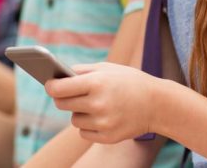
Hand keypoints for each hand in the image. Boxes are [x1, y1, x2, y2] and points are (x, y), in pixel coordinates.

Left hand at [45, 62, 161, 143]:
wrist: (158, 104)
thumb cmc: (129, 81)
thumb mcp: (107, 68)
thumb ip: (81, 70)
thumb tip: (57, 76)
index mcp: (96, 83)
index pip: (60, 88)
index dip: (51, 86)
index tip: (48, 84)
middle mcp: (98, 104)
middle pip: (62, 104)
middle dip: (62, 98)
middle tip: (67, 94)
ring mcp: (103, 122)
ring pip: (73, 119)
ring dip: (78, 112)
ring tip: (93, 104)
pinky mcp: (108, 137)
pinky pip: (84, 133)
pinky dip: (88, 125)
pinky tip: (100, 116)